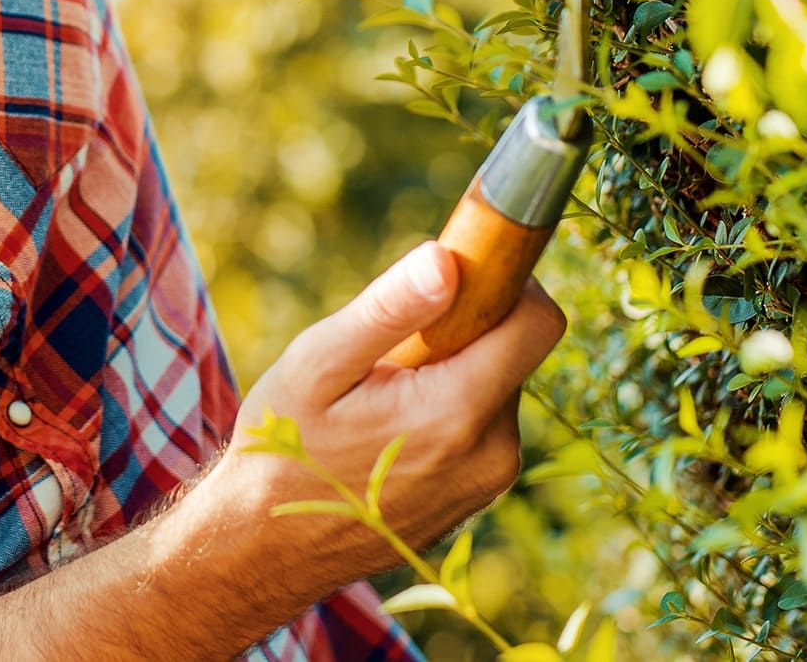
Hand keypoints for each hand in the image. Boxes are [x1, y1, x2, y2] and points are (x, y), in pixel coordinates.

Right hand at [205, 242, 565, 593]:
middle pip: (511, 350)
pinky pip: (483, 425)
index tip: (454, 271)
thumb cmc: (284, 449)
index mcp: (458, 411)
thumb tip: (447, 258)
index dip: (505, 280)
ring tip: (378, 398)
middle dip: (459, 331)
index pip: (538, 322)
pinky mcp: (479, 495)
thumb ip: (389, 310)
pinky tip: (388, 431)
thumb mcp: (318, 364)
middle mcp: (492, 452)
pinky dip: (447, 408)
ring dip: (451, 372)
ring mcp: (490, 480)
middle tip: (388, 354)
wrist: (267, 547)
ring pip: (495, 386)